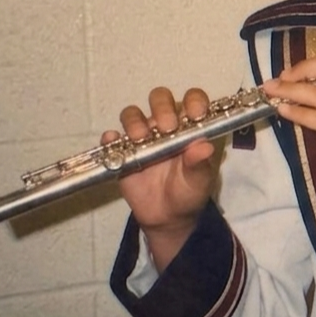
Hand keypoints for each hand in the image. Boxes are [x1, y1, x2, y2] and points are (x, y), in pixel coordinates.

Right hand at [103, 87, 216, 270]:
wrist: (168, 217)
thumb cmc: (189, 191)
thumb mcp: (199, 180)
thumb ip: (200, 163)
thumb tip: (205, 147)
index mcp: (189, 126)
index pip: (193, 100)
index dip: (194, 101)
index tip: (196, 114)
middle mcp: (165, 124)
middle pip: (160, 99)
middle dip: (162, 108)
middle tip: (167, 128)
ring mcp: (142, 136)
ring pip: (133, 114)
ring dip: (135, 121)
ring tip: (141, 138)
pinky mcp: (122, 152)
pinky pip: (111, 139)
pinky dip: (110, 138)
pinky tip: (113, 143)